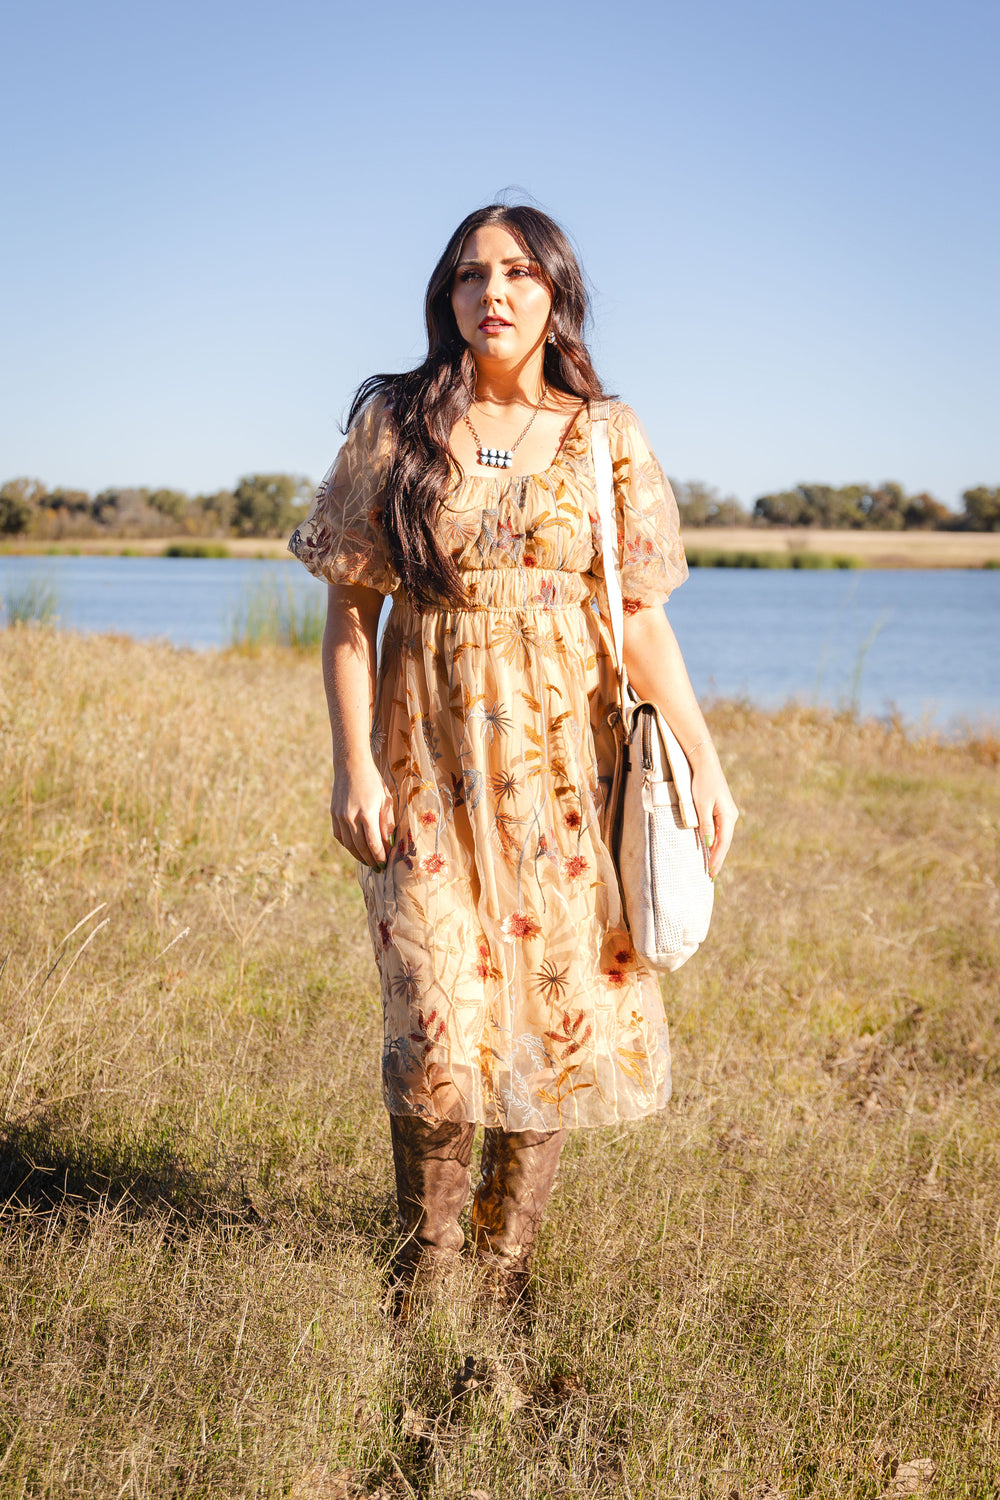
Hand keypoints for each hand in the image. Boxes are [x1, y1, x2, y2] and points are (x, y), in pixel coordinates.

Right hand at [330, 759, 394, 867]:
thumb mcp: (385, 800)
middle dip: (370, 859)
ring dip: (359, 855)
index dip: (379, 856)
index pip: (373, 843)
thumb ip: (387, 822)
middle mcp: (351, 817)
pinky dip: (348, 845)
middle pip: (360, 847)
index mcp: (367, 813)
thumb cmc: (373, 781)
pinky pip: (340, 836)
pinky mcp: (333, 814)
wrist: (351, 765)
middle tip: (378, 867)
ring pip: (349, 844)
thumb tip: (389, 842)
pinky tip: (356, 849)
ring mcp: (340, 816)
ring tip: (368, 861)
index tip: (385, 863)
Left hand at [690, 746, 738, 878]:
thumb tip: (710, 844)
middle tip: (711, 875)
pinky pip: (719, 830)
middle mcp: (731, 816)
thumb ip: (706, 825)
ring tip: (711, 866)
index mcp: (728, 816)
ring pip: (722, 837)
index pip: (723, 843)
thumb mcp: (701, 805)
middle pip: (725, 842)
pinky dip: (715, 841)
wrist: (705, 764)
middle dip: (718, 859)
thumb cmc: (702, 783)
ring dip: (717, 851)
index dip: (717, 859)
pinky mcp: (722, 810)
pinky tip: (711, 848)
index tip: (711, 872)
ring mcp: (727, 813)